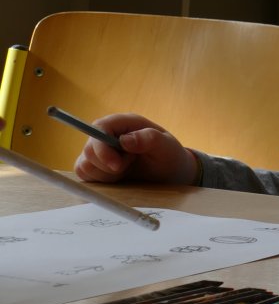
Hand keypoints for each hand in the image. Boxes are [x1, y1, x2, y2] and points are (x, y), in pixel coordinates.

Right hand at [72, 113, 197, 184]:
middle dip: (107, 165)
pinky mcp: (95, 166)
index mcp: (125, 123)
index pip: (100, 127)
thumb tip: (124, 140)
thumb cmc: (169, 156)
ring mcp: (100, 150)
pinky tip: (118, 178)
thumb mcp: (167, 147)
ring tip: (126, 170)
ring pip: (84, 164)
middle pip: (89, 149)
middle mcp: (108, 134)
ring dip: (105, 174)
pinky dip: (100, 180)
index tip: (117, 165)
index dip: (102, 147)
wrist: (170, 174)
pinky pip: (85, 175)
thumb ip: (149, 140)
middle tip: (129, 166)